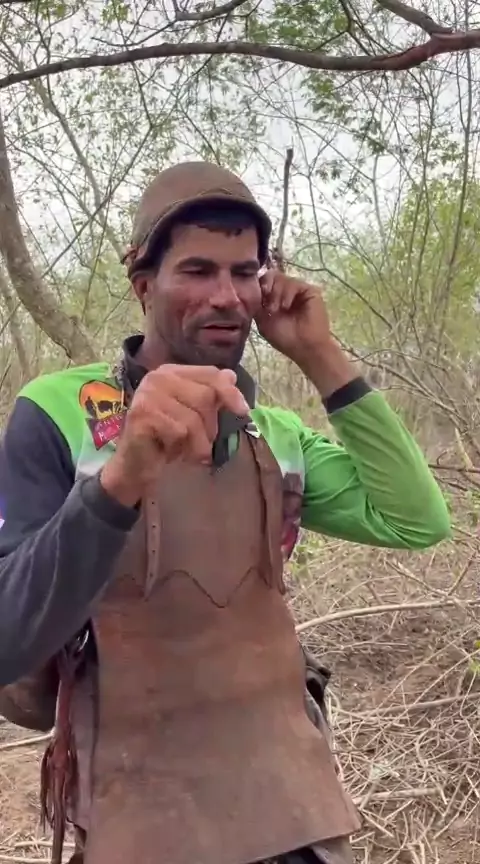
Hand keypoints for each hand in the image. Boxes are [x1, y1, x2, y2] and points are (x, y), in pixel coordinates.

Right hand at [100, 365, 248, 506]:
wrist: (135, 465)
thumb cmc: (166, 439)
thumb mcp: (193, 415)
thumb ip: (210, 395)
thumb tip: (232, 377)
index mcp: (172, 372)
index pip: (210, 374)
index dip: (230, 393)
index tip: (243, 411)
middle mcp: (158, 378)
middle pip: (205, 397)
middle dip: (209, 427)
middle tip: (198, 442)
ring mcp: (147, 394)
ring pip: (193, 419)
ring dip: (196, 444)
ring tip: (184, 450)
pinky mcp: (141, 414)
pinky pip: (178, 432)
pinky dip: (179, 448)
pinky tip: (168, 451)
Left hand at [255, 268, 355, 396]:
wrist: (304, 348)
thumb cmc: (284, 338)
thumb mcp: (263, 321)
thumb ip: (257, 304)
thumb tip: (252, 289)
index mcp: (274, 297)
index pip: (264, 281)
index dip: (258, 285)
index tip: (256, 296)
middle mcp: (286, 292)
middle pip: (272, 275)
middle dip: (266, 286)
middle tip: (266, 303)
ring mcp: (298, 290)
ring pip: (282, 278)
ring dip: (275, 293)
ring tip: (276, 309)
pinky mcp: (310, 291)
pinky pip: (294, 283)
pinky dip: (286, 294)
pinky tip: (286, 307)